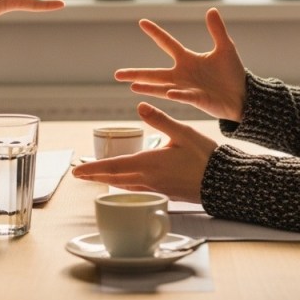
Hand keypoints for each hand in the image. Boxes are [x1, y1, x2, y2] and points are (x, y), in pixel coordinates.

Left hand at [71, 103, 217, 202]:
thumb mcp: (183, 132)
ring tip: (97, 175)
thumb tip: (139, 105)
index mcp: (149, 164)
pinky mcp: (165, 194)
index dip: (93, 168)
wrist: (223, 182)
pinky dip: (125, 185)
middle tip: (78, 173)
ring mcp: (156, 189)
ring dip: (108, 180)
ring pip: (125, 186)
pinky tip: (125, 182)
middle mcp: (148, 179)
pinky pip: (138, 190)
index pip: (113, 167)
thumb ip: (160, 119)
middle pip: (114, 178)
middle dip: (95, 175)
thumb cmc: (205, 156)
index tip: (77, 170)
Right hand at [115, 8, 246, 121]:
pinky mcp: (197, 99)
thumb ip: (217, 30)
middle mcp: (182, 74)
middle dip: (136, 73)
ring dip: (148, 87)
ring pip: (162, 87)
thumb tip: (211, 10)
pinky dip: (177, 94)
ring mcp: (187, 88)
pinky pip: (185, 96)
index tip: (142, 22)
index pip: (167, 43)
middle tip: (117, 74)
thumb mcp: (225, 47)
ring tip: (131, 86)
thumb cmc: (232, 73)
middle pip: (155, 73)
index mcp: (188, 59)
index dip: (155, 33)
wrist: (243, 95)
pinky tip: (169, 93)